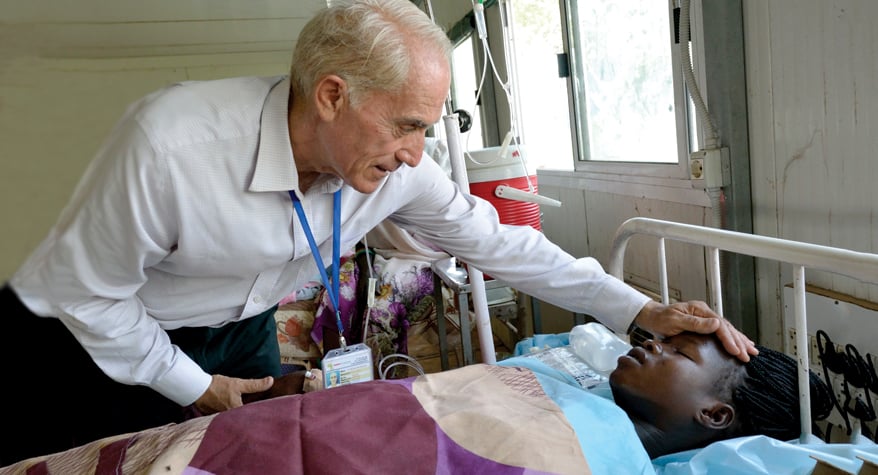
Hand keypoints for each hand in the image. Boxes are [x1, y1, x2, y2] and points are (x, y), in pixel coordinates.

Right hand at [194, 374, 273, 414]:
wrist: (197, 388)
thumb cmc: (218, 386)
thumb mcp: (239, 383)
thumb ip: (255, 384)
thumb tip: (271, 381)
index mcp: (237, 411)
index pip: (253, 416)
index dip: (261, 416)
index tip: (269, 415)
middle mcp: (229, 419)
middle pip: (244, 420)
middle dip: (252, 418)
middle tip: (262, 418)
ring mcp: (222, 420)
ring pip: (236, 420)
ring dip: (241, 419)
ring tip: (252, 418)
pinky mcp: (215, 419)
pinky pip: (227, 420)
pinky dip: (232, 418)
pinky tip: (235, 414)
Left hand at [633, 300, 757, 361]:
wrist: (651, 317)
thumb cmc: (660, 319)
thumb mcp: (675, 320)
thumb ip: (695, 323)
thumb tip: (716, 324)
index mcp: (700, 310)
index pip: (720, 325)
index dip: (729, 339)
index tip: (736, 351)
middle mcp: (704, 313)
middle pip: (727, 327)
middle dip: (739, 342)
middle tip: (749, 355)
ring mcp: (704, 318)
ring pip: (727, 330)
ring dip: (739, 340)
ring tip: (752, 350)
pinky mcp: (703, 325)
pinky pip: (721, 332)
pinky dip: (731, 339)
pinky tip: (739, 344)